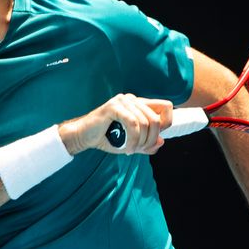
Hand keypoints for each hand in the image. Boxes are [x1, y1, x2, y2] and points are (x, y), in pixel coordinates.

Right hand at [58, 93, 172, 154]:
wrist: (82, 137)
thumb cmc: (106, 138)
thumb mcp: (131, 143)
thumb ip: (146, 144)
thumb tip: (161, 142)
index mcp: (139, 104)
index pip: (166, 107)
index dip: (166, 124)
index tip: (154, 139)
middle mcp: (132, 99)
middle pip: (156, 118)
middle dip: (151, 139)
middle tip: (140, 149)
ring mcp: (123, 101)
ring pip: (145, 122)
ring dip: (141, 141)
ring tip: (131, 149)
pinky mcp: (114, 106)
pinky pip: (132, 124)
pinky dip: (132, 139)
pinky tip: (127, 148)